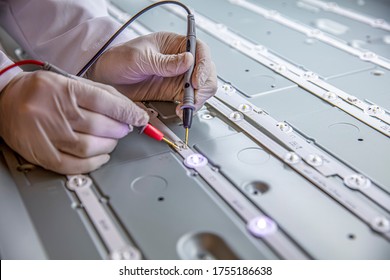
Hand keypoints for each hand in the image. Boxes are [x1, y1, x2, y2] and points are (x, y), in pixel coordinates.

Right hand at [0, 71, 148, 173]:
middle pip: (100, 126)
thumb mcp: (70, 81)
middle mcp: (55, 111)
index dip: (127, 112)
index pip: (104, 102)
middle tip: (124, 128)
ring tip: (112, 141)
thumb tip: (127, 109)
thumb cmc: (40, 90)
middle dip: (119, 129)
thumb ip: (100, 94)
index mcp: (64, 89)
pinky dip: (93, 164)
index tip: (140, 117)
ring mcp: (47, 134)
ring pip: (89, 146)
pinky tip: (101, 157)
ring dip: (109, 146)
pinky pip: (72, 165)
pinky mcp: (41, 152)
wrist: (5, 97)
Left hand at [86, 31, 216, 111]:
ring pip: (201, 89)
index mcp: (174, 45)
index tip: (196, 80)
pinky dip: (189, 108)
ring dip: (198, 100)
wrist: (105, 78)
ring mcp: (178, 78)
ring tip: (186, 108)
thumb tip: (188, 60)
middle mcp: (180, 62)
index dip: (203, 65)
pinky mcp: (173, 93)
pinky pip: (189, 101)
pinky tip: (181, 112)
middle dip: (203, 86)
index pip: (199, 50)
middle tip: (193, 98)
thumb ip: (165, 62)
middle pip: (205, 71)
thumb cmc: (118, 59)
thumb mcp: (140, 57)